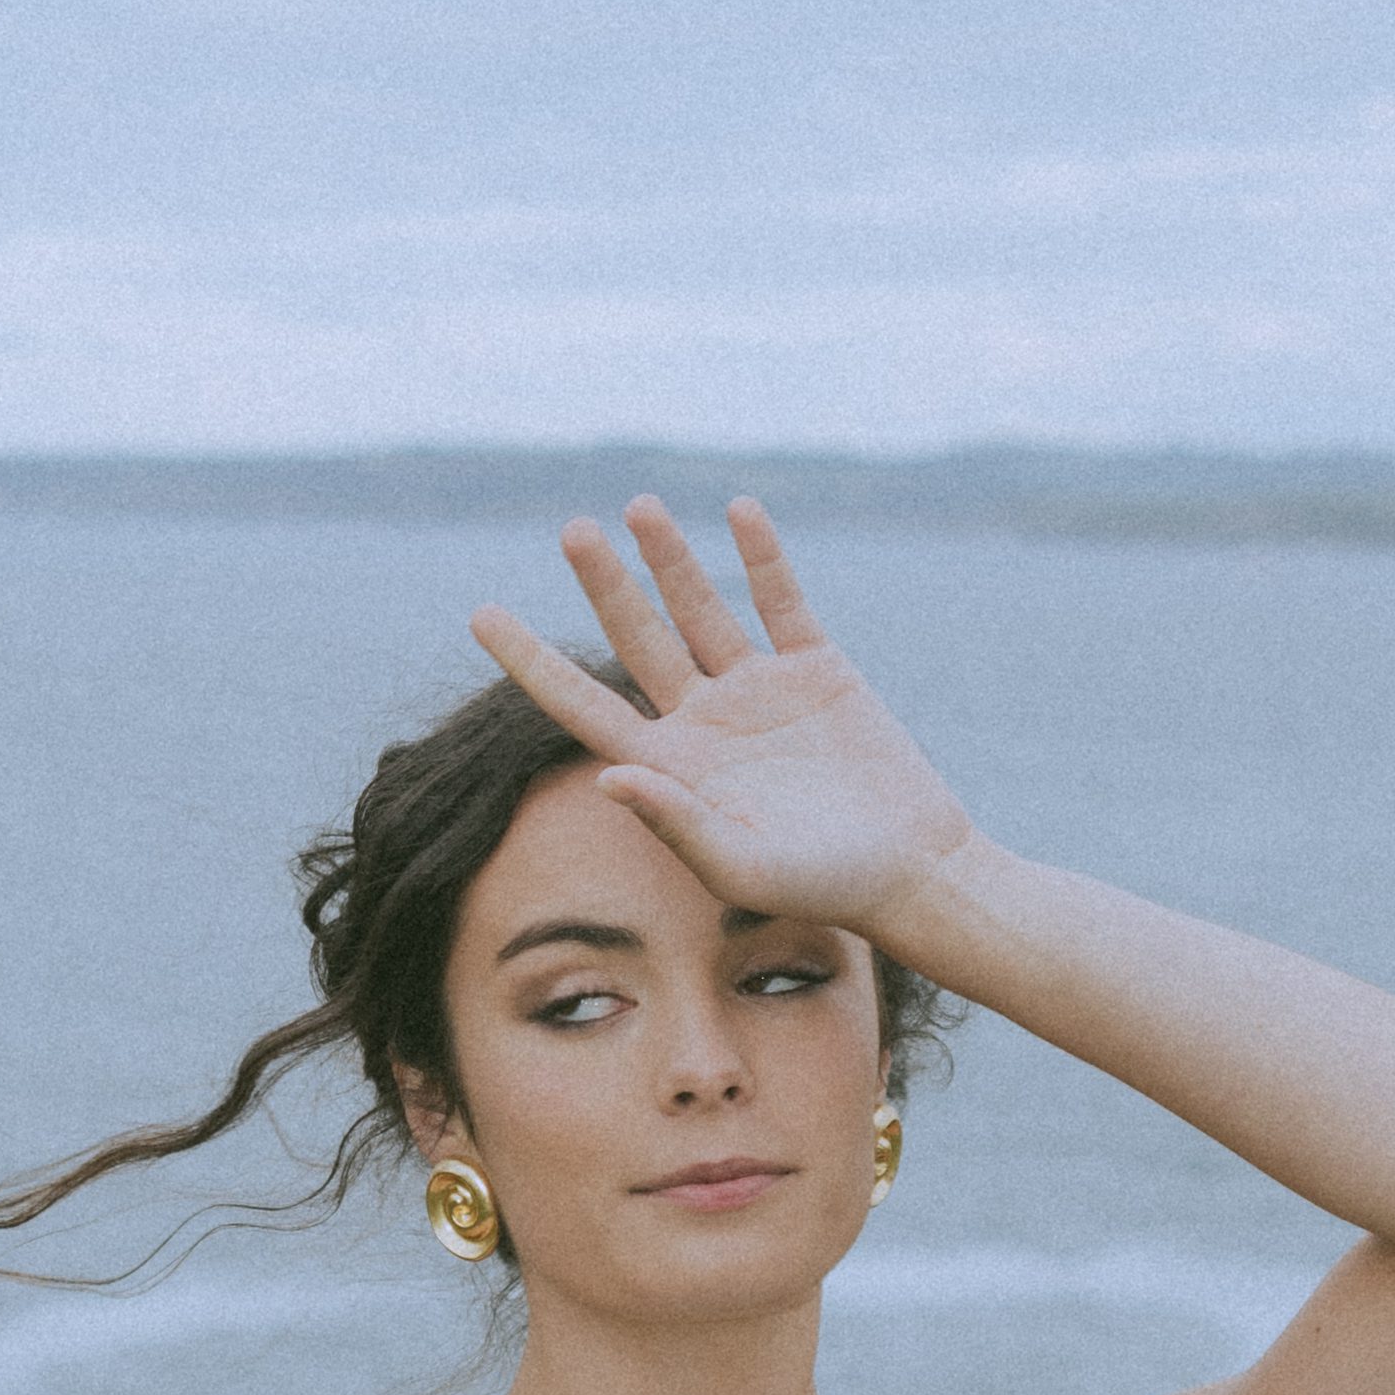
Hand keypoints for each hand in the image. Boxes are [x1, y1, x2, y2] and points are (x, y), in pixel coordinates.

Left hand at [469, 498, 981, 947]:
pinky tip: (738, 511)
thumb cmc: (823, 888)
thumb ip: (675, 824)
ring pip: (701, 607)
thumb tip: (607, 776)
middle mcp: (705, 721)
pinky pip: (781, 600)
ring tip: (639, 506)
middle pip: (638, 639)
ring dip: (671, 557)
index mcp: (671, 766)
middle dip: (606, 584)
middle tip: (572, 530)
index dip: (531, 661)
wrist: (913, 872)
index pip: (583, 704)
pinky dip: (762, 556)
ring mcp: (759, 691)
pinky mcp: (818, 669)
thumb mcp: (742, 867)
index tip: (481, 615)